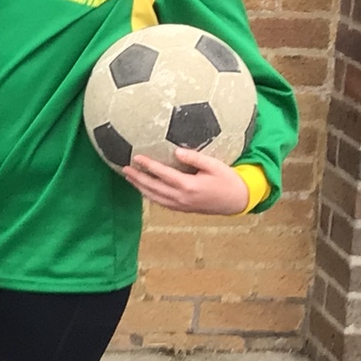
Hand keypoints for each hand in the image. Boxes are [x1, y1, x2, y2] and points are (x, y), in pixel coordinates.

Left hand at [121, 146, 250, 214]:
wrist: (237, 201)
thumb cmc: (227, 180)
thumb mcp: (215, 165)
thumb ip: (195, 158)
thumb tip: (176, 151)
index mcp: (189, 186)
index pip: (163, 174)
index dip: (148, 166)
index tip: (136, 157)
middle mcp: (181, 198)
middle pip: (153, 188)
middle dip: (137, 178)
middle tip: (124, 168)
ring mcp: (180, 206)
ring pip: (154, 197)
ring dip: (140, 187)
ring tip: (129, 177)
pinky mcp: (182, 209)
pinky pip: (161, 203)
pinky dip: (149, 195)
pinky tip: (143, 188)